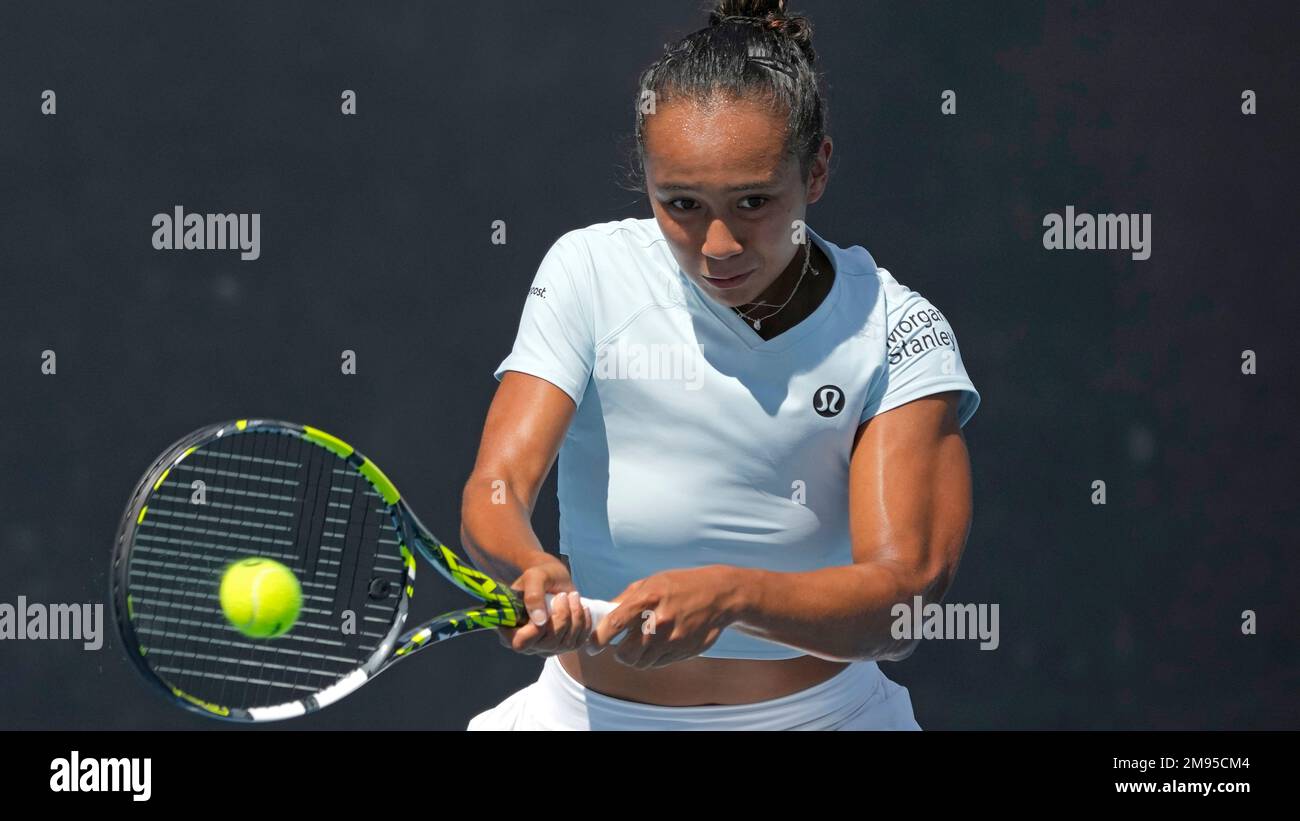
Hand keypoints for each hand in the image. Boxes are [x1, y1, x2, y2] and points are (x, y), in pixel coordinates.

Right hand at [496, 557, 592, 656]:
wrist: (553, 579)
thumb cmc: (540, 576)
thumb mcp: (534, 577)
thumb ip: (533, 595)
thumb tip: (539, 621)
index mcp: (511, 629)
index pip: (521, 642)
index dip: (536, 629)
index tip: (549, 603)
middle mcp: (527, 644)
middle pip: (548, 643)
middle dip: (562, 617)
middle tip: (563, 595)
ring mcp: (546, 648)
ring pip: (565, 644)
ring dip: (575, 616)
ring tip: (573, 596)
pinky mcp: (563, 646)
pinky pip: (578, 642)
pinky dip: (584, 623)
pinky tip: (582, 608)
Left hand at [588, 565, 742, 669]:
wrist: (719, 595)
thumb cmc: (680, 585)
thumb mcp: (652, 582)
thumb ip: (626, 599)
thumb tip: (603, 614)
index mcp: (648, 598)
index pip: (614, 623)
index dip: (598, 638)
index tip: (591, 646)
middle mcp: (660, 620)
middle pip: (626, 652)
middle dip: (619, 653)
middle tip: (619, 647)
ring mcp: (673, 638)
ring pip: (641, 662)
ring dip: (635, 658)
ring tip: (639, 647)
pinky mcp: (684, 651)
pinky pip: (658, 663)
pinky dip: (652, 659)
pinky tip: (657, 646)